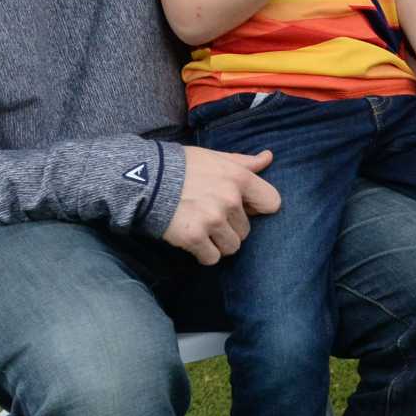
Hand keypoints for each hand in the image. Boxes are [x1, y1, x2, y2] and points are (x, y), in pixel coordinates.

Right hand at [162, 145, 281, 264]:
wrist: (144, 178)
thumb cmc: (181, 166)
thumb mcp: (214, 157)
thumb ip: (243, 162)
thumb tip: (268, 157)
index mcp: (238, 178)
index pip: (272, 202)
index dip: (258, 208)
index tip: (244, 208)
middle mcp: (230, 200)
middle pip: (246, 229)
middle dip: (231, 227)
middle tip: (210, 217)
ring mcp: (213, 219)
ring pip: (232, 247)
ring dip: (219, 243)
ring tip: (202, 229)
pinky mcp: (194, 237)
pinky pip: (212, 258)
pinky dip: (204, 254)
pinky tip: (193, 240)